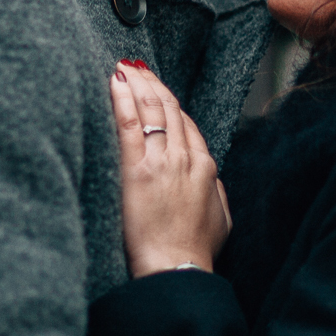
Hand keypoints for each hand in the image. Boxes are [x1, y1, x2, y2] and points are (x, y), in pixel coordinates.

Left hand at [109, 62, 231, 275]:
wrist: (177, 269)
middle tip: (137, 67)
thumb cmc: (196, 251)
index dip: (170, 102)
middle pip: (169, 108)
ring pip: (151, 109)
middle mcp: (185, 158)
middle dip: (152, 83)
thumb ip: (217, 192)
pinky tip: (115, 81)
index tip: (158, 89)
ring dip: (137, 83)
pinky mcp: (137, 170)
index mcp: (205, 167)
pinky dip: (122, 99)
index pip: (186, 123)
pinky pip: (130, 124)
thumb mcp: (221, 219)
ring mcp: (162, 161)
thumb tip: (212, 180)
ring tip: (124, 67)